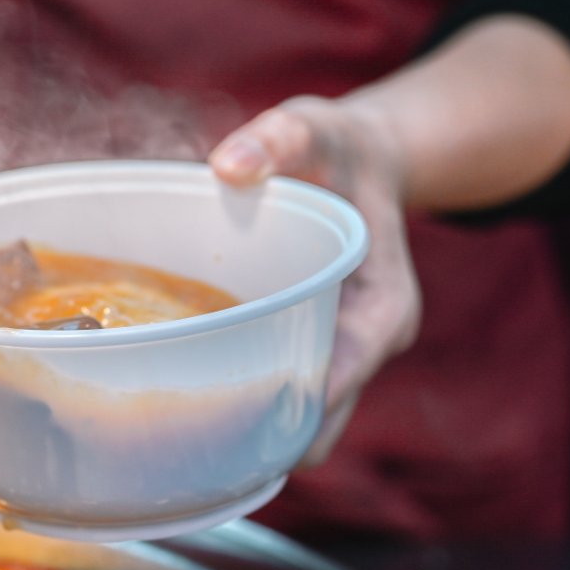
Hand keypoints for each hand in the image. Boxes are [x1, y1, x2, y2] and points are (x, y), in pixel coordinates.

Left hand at [209, 95, 421, 466]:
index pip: (346, 373)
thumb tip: (227, 165)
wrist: (361, 160)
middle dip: (267, 433)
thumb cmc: (338, 147)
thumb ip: (279, 139)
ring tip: (185, 433)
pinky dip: (251, 399)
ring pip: (303, 417)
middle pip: (322, 415)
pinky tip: (195, 397)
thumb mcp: (314, 129)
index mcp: (384, 306)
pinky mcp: (317, 349)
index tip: (242, 421)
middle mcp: (369, 342)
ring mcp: (345, 353)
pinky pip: (286, 389)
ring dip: (255, 428)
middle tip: (192, 440)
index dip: (299, 402)